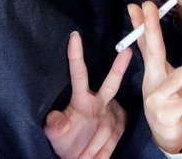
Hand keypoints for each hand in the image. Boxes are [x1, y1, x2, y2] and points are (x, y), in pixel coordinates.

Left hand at [44, 31, 131, 158]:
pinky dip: (102, 150)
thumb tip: (55, 118)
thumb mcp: (56, 135)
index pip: (79, 74)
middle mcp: (100, 103)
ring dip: (96, 143)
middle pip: (111, 83)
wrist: (80, 158)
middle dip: (119, 68)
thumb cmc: (65, 142)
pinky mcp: (120, 127)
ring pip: (111, 124)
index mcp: (82, 99)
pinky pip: (114, 139)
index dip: (76, 55)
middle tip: (126, 51)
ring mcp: (112, 114)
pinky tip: (94, 155)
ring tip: (84, 155)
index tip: (74, 36)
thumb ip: (55, 125)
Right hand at [129, 1, 181, 153]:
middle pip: (152, 52)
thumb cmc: (173, 101)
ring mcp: (159, 99)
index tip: (136, 4)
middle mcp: (152, 82)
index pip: (146, 42)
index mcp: (153, 70)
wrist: (165, 135)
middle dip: (150, 29)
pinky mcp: (170, 114)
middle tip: (150, 7)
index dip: (142, 24)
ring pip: (177, 79)